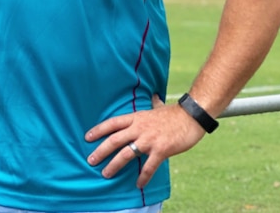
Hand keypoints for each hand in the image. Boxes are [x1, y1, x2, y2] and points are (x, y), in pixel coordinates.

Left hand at [84, 94, 205, 188]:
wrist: (192, 117)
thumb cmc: (174, 113)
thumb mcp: (158, 106)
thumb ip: (152, 104)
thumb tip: (153, 96)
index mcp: (136, 118)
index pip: (112, 123)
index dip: (98, 130)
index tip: (87, 137)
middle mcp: (139, 128)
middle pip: (114, 140)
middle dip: (100, 151)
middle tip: (90, 160)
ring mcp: (149, 139)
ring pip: (126, 154)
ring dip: (114, 165)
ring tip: (106, 174)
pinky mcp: (161, 150)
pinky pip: (149, 166)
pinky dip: (143, 176)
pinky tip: (138, 184)